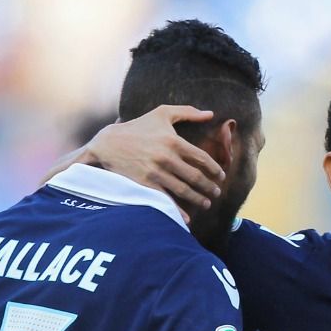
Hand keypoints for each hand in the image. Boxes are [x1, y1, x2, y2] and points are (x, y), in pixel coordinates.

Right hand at [83, 105, 224, 214]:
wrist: (108, 144)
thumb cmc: (138, 127)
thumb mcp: (161, 114)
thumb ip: (187, 112)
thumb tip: (211, 114)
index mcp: (174, 141)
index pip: (202, 158)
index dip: (215, 169)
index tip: (221, 176)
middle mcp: (167, 158)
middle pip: (196, 177)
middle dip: (210, 187)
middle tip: (217, 193)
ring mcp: (156, 172)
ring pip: (184, 190)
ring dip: (199, 199)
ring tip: (207, 203)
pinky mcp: (146, 184)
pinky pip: (166, 200)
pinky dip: (178, 211)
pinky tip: (187, 219)